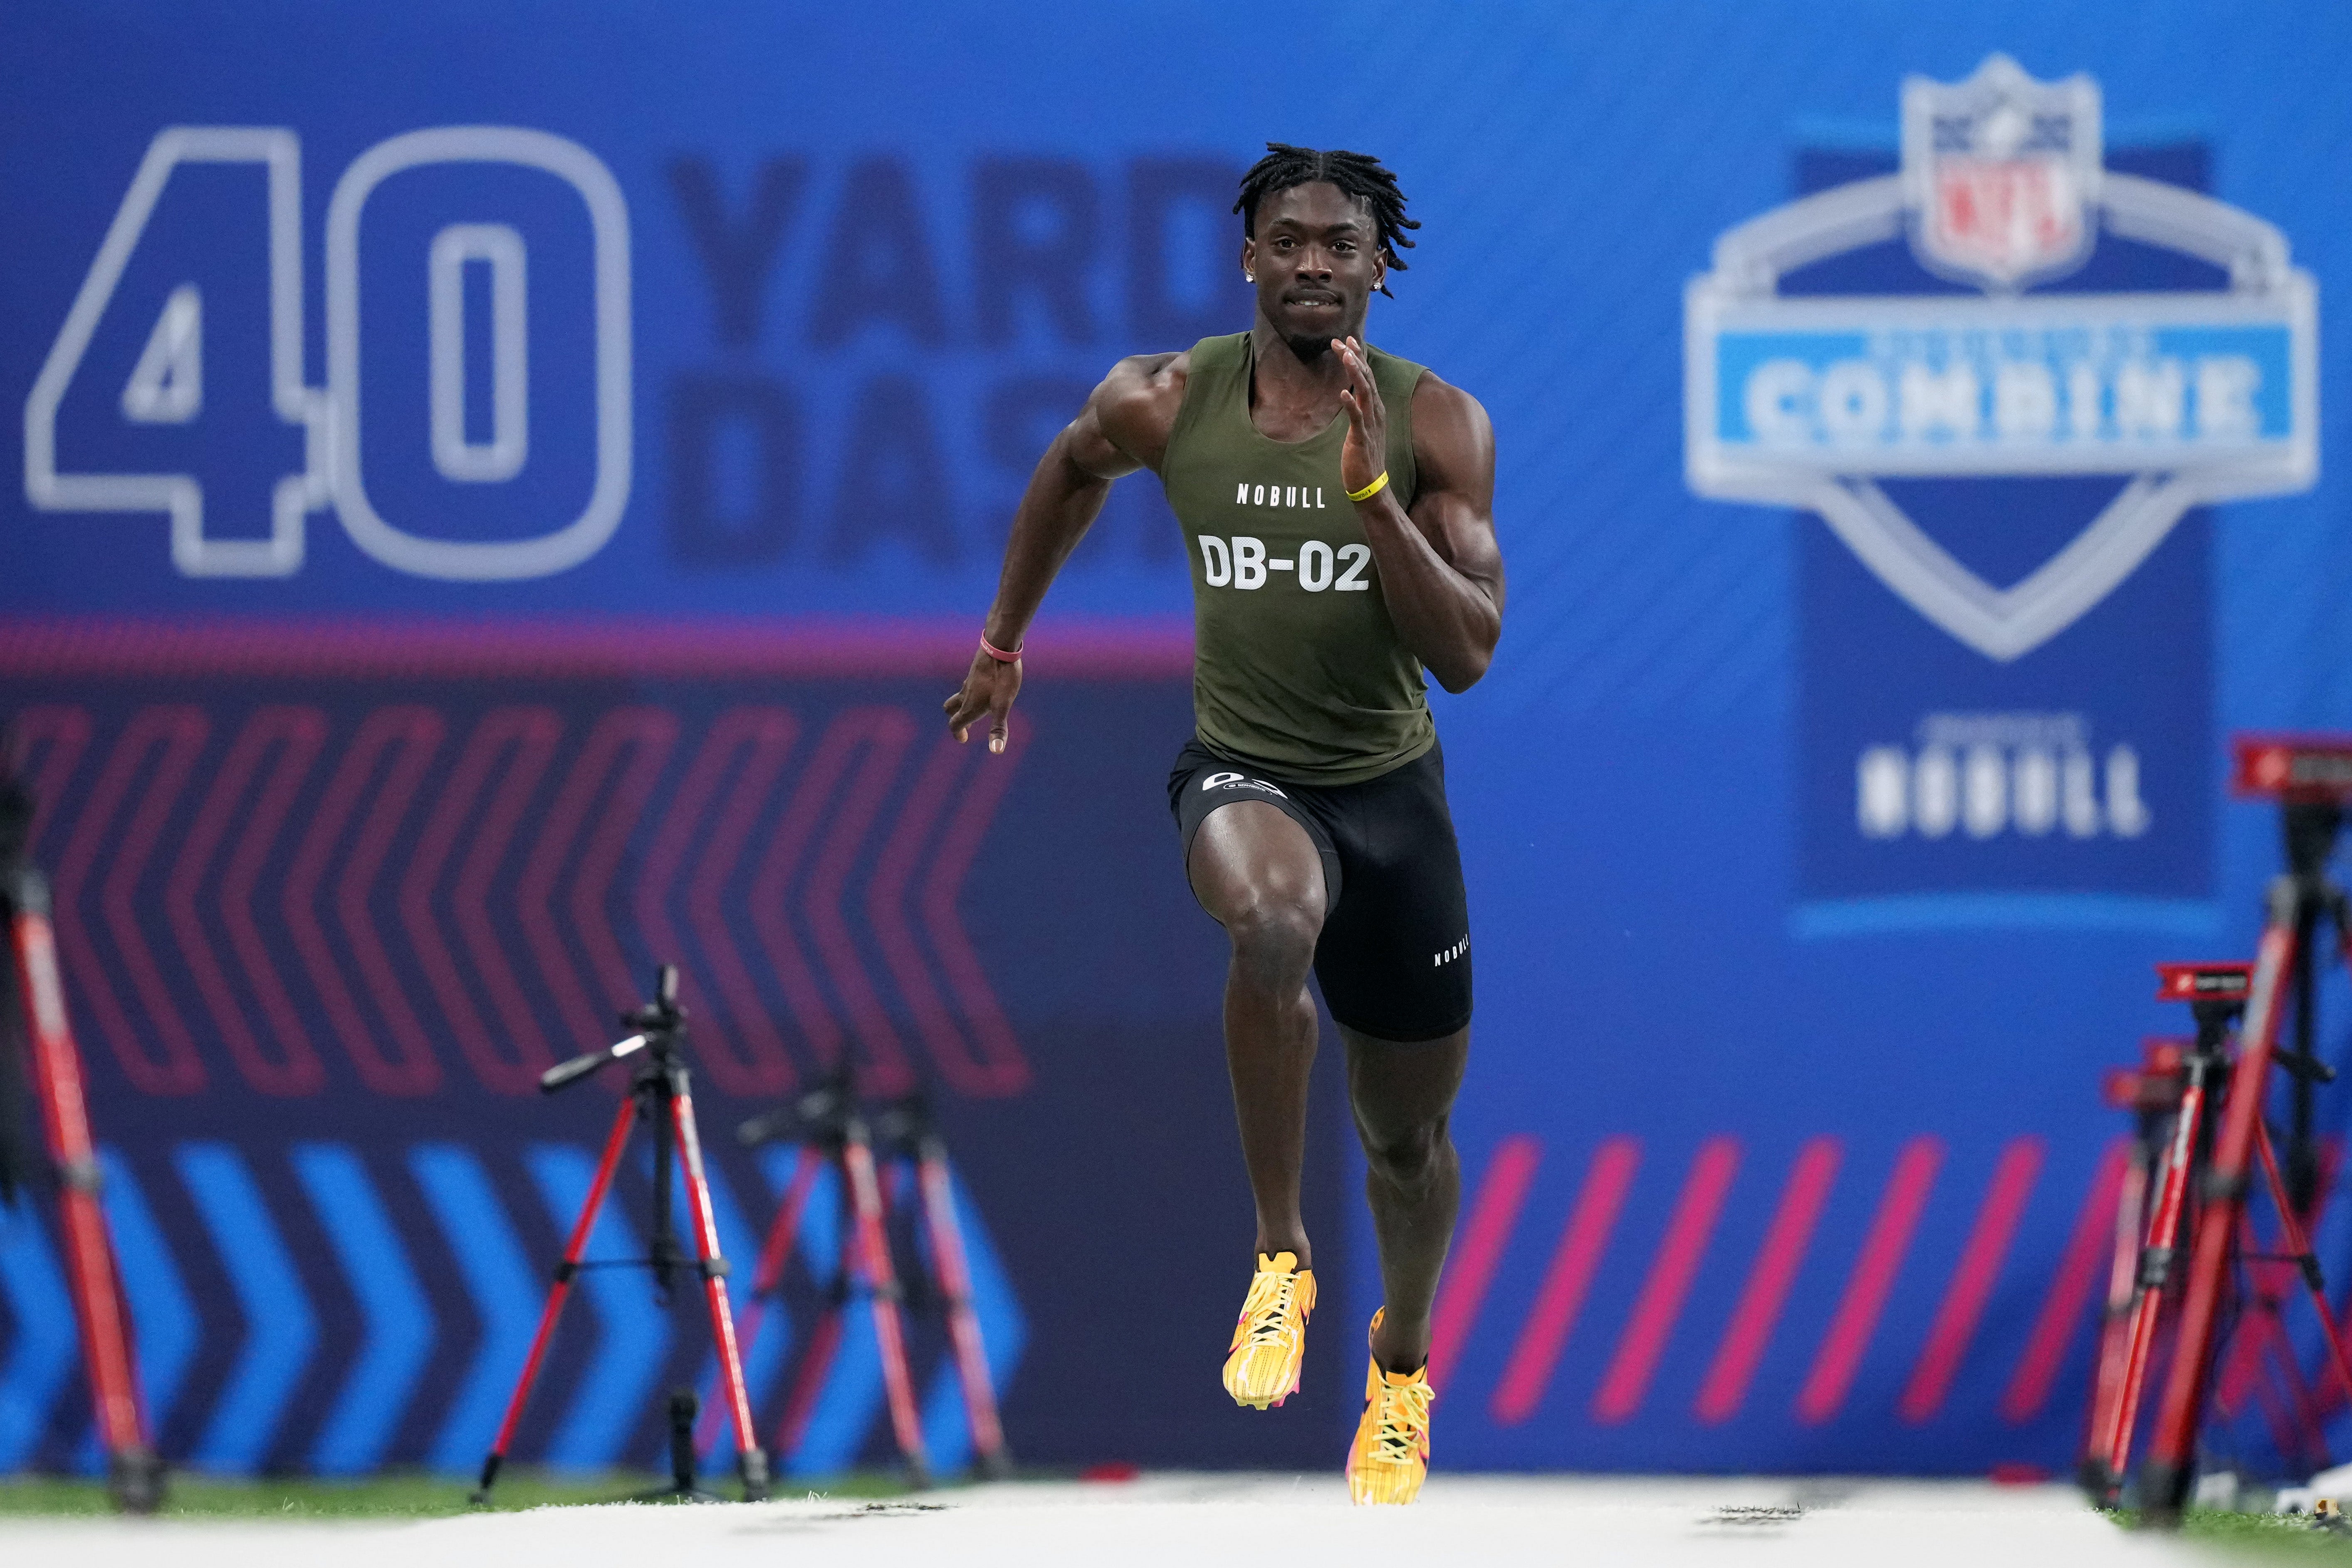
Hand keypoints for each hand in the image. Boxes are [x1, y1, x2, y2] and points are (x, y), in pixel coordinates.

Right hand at [943, 645, 1020, 753]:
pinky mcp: (975, 671)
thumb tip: (996, 751)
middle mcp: (966, 695)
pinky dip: (971, 692)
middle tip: (967, 726)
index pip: (955, 724)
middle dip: (956, 719)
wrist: (999, 648)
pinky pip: (968, 685)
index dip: (957, 733)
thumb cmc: (1002, 678)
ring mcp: (969, 682)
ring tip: (977, 709)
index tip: (964, 739)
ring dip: (963, 705)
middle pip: (950, 709)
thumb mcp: (1003, 705)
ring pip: (959, 696)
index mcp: (970, 706)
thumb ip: (999, 728)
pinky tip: (986, 689)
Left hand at [1333, 335, 1386, 497]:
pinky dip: (1351, 405)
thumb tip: (1350, 393)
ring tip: (1346, 357)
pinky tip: (1343, 393)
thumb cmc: (1364, 457)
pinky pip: (1357, 419)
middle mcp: (1375, 412)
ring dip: (1355, 373)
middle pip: (1367, 378)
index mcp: (1375, 408)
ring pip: (1365, 393)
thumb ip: (1359, 409)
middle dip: (1355, 358)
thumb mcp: (1361, 427)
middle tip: (1341, 341)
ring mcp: (1370, 425)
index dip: (1359, 357)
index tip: (1347, 340)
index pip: (1368, 376)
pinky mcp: (1361, 439)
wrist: (1370, 485)